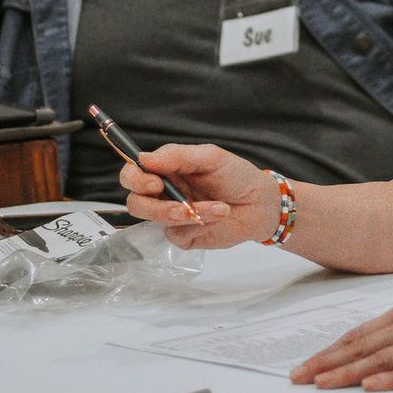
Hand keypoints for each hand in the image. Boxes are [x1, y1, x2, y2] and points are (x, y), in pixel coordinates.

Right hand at [121, 144, 270, 248]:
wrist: (260, 203)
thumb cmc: (235, 175)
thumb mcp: (209, 157)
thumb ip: (176, 156)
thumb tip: (143, 159)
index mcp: (164, 171)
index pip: (132, 175)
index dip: (135, 180)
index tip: (155, 183)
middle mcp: (163, 194)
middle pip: (135, 203)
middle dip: (156, 206)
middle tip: (183, 205)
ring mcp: (171, 217)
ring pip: (156, 221)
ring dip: (187, 214)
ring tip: (219, 207)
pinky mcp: (183, 236)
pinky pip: (178, 234)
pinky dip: (201, 224)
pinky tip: (220, 216)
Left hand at [289, 299, 392, 391]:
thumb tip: (360, 356)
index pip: (357, 336)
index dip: (329, 351)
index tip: (306, 366)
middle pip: (360, 346)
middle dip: (326, 362)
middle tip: (300, 376)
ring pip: (378, 358)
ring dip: (348, 371)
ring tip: (322, 382)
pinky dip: (388, 378)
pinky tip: (368, 385)